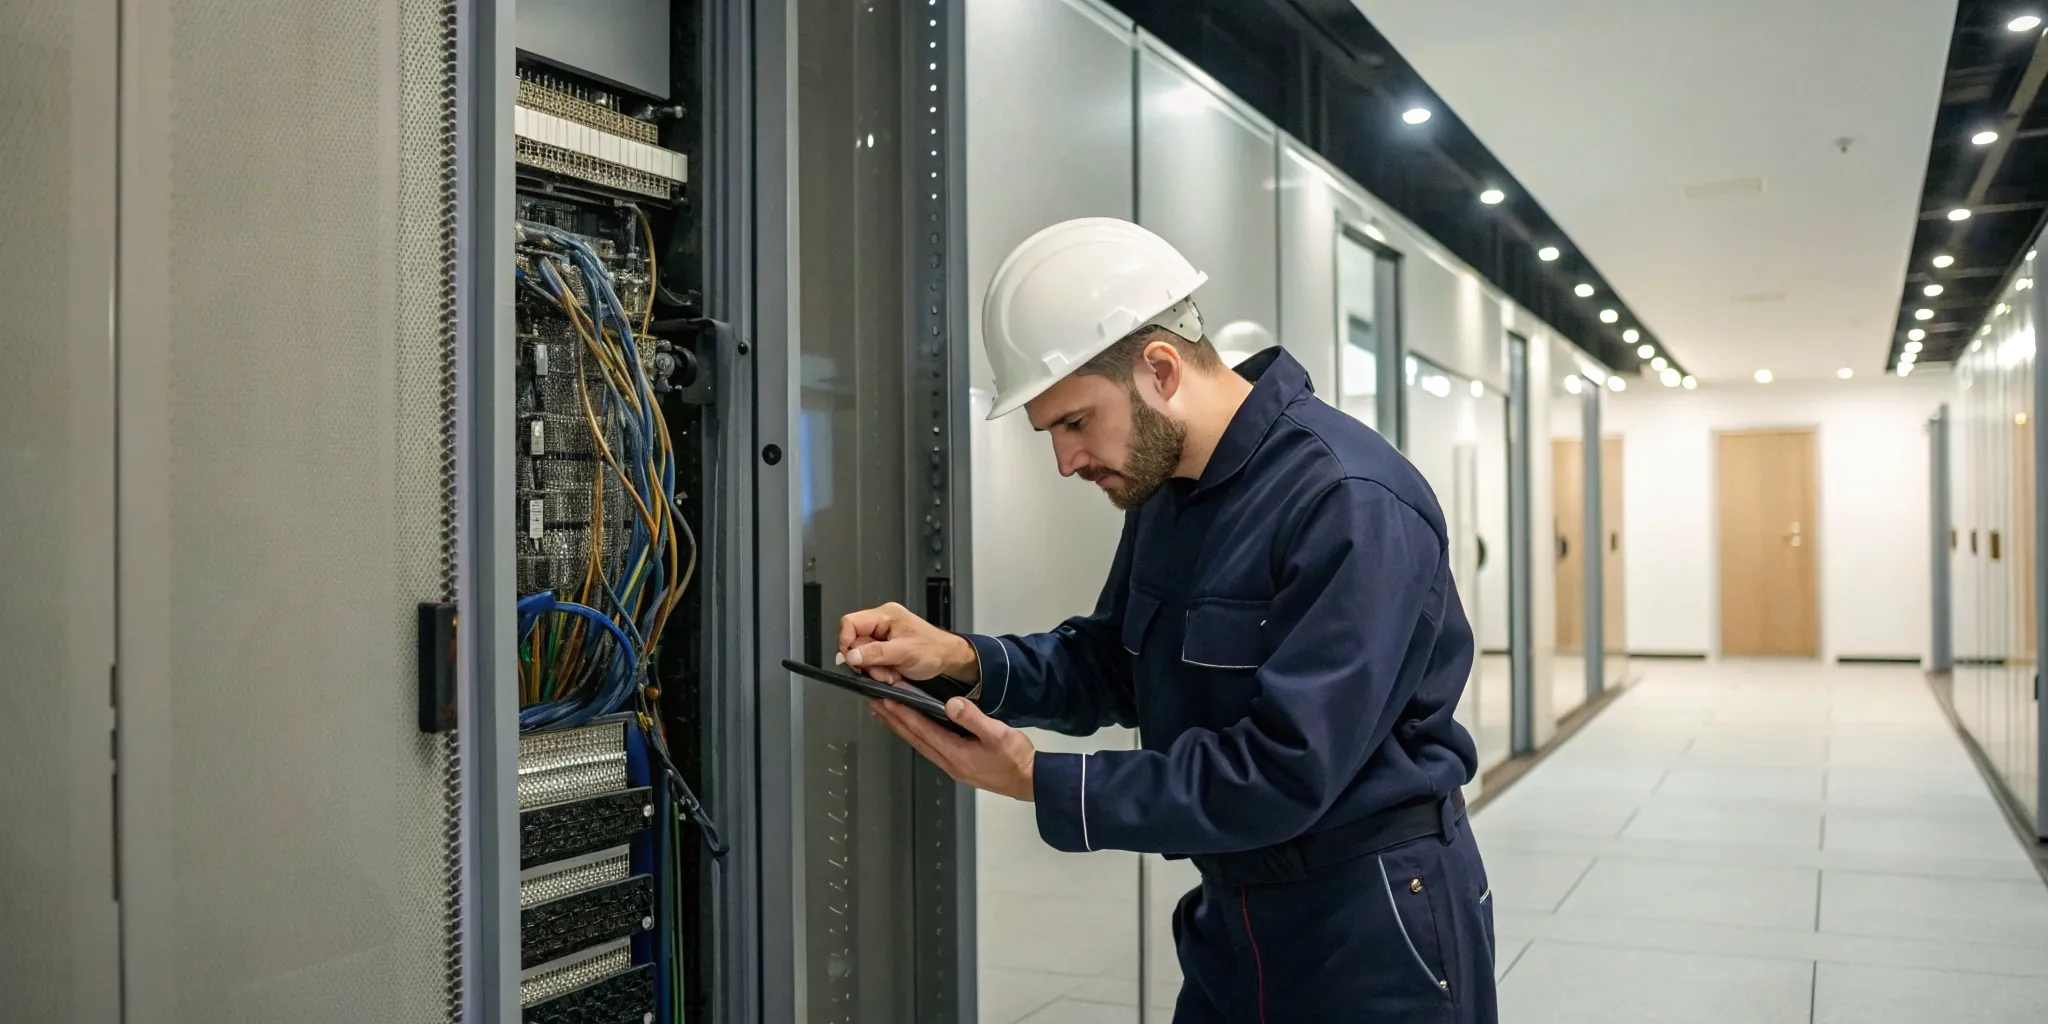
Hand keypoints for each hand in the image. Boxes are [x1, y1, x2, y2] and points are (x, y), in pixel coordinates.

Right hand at [838, 601, 979, 684]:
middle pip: (855, 643)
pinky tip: (893, 673)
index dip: (846, 642)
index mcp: (885, 615)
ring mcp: (882, 637)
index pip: (850, 623)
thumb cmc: (934, 649)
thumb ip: (876, 653)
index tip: (853, 660)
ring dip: (875, 670)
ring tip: (892, 674)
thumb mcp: (904, 652)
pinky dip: (880, 671)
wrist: (947, 658)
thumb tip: (851, 656)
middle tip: (883, 671)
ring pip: (862, 656)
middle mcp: (881, 623)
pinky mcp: (884, 649)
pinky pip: (872, 662)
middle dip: (867, 662)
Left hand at [870, 693, 1035, 801]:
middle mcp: (949, 762)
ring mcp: (952, 765)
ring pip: (919, 743)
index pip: (923, 729)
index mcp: (957, 754)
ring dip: (901, 728)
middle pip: (915, 738)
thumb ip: (974, 718)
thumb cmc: (1017, 759)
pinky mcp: (958, 765)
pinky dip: (916, 735)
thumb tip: (952, 704)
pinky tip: (913, 729)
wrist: (1030, 781)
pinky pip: (929, 747)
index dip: (904, 713)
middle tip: (875, 705)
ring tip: (886, 714)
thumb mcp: (999, 734)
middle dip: (894, 720)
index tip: (888, 699)